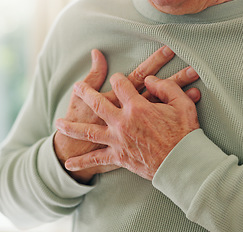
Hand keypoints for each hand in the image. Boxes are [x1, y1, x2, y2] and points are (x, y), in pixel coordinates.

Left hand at [56, 72, 200, 179]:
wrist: (183, 164)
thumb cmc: (185, 133)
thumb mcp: (182, 104)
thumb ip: (166, 87)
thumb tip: (150, 79)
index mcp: (138, 106)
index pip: (121, 84)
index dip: (119, 79)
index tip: (117, 78)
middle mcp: (123, 122)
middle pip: (98, 103)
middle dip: (85, 93)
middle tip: (76, 87)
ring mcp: (118, 140)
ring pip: (89, 131)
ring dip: (72, 127)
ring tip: (58, 123)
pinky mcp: (118, 157)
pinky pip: (97, 159)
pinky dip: (82, 162)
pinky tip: (69, 165)